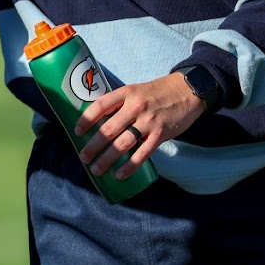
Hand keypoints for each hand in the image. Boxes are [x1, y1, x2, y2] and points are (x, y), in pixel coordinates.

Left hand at [73, 73, 205, 178]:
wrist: (188, 91)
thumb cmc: (157, 92)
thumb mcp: (136, 90)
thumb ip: (120, 103)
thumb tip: (99, 121)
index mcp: (126, 93)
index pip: (100, 106)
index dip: (86, 119)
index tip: (77, 131)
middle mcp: (135, 106)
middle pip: (108, 129)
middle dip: (93, 146)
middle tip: (83, 158)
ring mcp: (149, 121)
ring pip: (122, 144)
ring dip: (107, 159)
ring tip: (96, 169)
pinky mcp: (160, 134)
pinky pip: (142, 153)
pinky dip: (129, 166)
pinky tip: (119, 174)